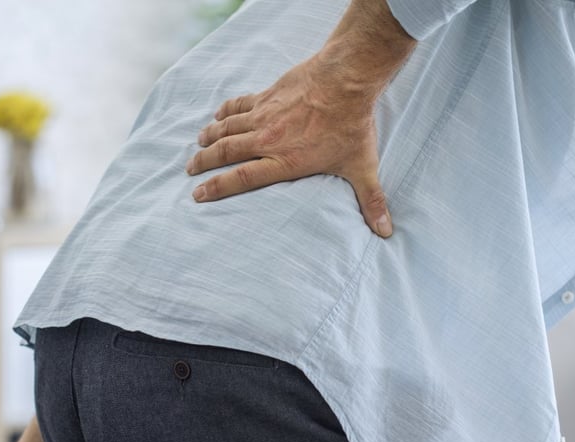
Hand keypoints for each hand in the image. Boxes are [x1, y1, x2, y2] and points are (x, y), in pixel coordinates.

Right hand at [186, 0, 414, 235]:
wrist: (348, 77)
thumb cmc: (353, 124)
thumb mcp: (362, 167)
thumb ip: (371, 201)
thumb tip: (386, 232)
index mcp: (284, 161)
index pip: (241, 178)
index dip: (217, 188)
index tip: (198, 194)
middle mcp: (268, 139)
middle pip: (225, 152)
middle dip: (203, 164)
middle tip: (189, 171)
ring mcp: (265, 115)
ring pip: (226, 128)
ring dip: (209, 138)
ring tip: (197, 146)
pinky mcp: (268, 95)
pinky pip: (238, 104)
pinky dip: (224, 111)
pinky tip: (217, 115)